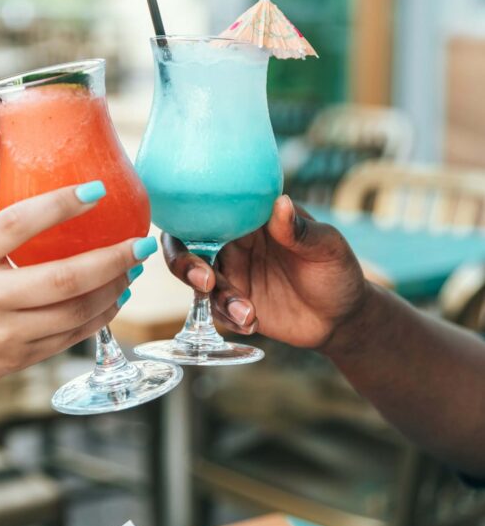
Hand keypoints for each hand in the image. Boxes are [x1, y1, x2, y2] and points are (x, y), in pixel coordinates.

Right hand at [0, 184, 153, 397]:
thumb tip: (41, 186)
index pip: (17, 224)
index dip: (60, 205)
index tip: (97, 190)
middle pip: (61, 278)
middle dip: (110, 259)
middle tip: (139, 243)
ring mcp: (4, 334)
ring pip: (75, 312)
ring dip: (112, 289)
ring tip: (132, 267)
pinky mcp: (19, 359)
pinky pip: (72, 336)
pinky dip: (100, 315)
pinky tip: (115, 296)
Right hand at [162, 195, 366, 349]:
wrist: (342, 318)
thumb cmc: (337, 271)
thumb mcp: (328, 247)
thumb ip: (300, 230)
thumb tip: (280, 203)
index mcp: (250, 218)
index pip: (210, 209)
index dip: (190, 218)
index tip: (194, 236)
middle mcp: (233, 243)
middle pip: (187, 245)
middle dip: (184, 263)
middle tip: (205, 283)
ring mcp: (231, 275)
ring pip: (199, 282)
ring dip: (217, 299)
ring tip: (248, 314)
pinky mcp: (232, 305)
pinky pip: (214, 311)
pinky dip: (227, 318)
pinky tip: (251, 323)